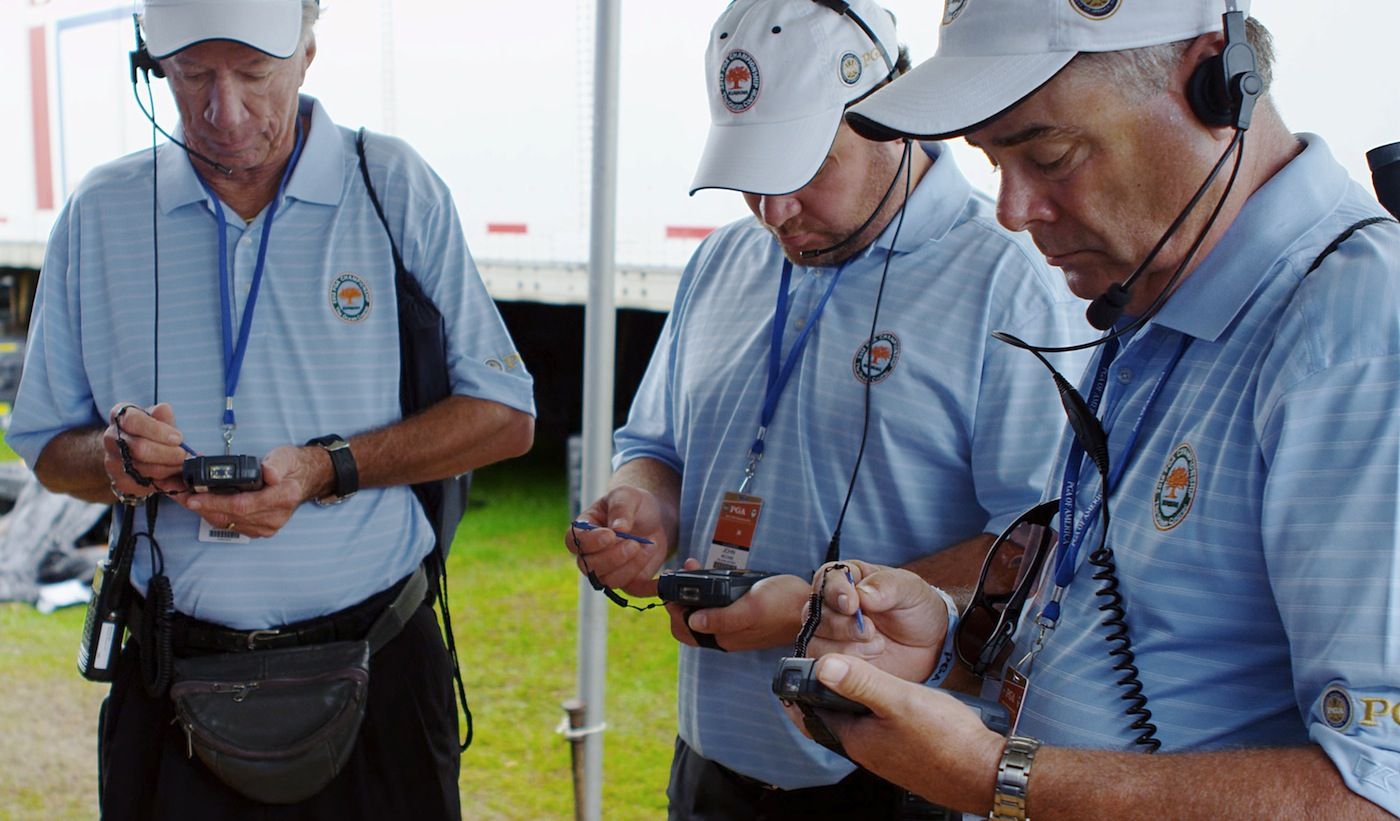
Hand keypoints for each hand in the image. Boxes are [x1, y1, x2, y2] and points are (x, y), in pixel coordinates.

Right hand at [102, 402, 187, 498]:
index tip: (178, 438)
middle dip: (167, 453)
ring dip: (168, 469)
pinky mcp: (120, 481)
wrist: (133, 451)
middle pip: (139, 448)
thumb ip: (162, 415)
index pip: (133, 421)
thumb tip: (164, 410)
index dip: (158, 431)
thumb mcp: (157, 418)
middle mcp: (110, 438)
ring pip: (144, 469)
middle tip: (183, 455)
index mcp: (119, 416)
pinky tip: (173, 477)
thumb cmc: (149, 431)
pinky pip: (145, 485)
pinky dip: (164, 483)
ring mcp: (112, 461)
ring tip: (181, 465)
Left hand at [177, 444, 326, 537]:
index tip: (193, 497)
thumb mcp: (286, 456)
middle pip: (230, 517)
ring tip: (184, 497)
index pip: (242, 505)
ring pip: (227, 523)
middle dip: (201, 506)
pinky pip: (231, 525)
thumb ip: (276, 463)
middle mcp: (274, 517)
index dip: (215, 503)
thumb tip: (268, 473)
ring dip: (203, 511)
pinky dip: (213, 515)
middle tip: (178, 494)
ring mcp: (267, 527)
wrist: (303, 480)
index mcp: (282, 498)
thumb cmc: (291, 466)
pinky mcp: (260, 531)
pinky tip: (202, 504)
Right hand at [567, 485, 668, 595]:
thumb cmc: (634, 504)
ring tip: (646, 546)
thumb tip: (619, 529)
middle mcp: (591, 554)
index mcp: (584, 530)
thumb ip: (621, 509)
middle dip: (613, 557)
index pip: (574, 541)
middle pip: (588, 566)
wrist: (654, 518)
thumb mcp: (627, 496)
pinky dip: (648, 587)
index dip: (590, 542)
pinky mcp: (628, 581)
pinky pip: (633, 590)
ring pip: (610, 580)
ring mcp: (608, 570)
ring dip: (631, 566)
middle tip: (634, 543)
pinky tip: (658, 579)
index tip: (610, 535)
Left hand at [663, 559, 808, 651]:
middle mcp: (724, 635)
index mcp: (723, 636)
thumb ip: (722, 617)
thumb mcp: (752, 607)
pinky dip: (708, 593)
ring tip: (697, 567)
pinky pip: (715, 608)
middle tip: (687, 570)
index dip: (673, 606)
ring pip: (700, 613)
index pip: (681, 628)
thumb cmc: (784, 603)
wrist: (811, 605)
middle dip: (680, 596)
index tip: (676, 581)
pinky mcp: (741, 617)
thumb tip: (693, 622)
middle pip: (686, 621)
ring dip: (693, 592)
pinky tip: (715, 577)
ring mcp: (732, 627)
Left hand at [782, 654, 1002, 812]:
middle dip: (826, 694)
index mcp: (857, 739)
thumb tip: (823, 666)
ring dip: (853, 701)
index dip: (799, 693)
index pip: (812, 716)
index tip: (790, 672)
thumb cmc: (947, 741)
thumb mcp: (899, 700)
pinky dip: (877, 711)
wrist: (986, 771)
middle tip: (823, 666)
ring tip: (857, 676)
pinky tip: (894, 698)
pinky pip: (882, 730)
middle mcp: (868, 751)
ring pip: (860, 723)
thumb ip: (861, 682)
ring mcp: (888, 755)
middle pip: (835, 718)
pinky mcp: (908, 754)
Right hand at [804, 560, 948, 682]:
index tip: (852, 604)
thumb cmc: (917, 608)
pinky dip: (846, 664)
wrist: (930, 644)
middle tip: (871, 630)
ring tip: (877, 645)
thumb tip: (861, 593)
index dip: (835, 591)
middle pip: (815, 612)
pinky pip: (823, 664)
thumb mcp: (909, 589)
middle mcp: (833, 604)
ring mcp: (831, 634)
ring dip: (845, 647)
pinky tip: (870, 659)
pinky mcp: (835, 660)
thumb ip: (886, 586)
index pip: (826, 578)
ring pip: (815, 640)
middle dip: (842, 625)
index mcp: (848, 578)